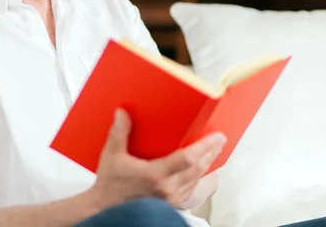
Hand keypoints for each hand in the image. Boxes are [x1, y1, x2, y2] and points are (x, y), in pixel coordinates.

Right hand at [89, 108, 226, 208]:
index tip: (216, 137)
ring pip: (196, 181)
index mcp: (155, 174)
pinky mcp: (169, 205)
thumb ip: (119, 133)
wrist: (106, 212)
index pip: (188, 158)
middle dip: (211, 153)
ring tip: (211, 154)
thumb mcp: (111, 157)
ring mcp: (170, 199)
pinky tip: (196, 173)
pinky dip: (196, 179)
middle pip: (198, 169)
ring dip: (206, 166)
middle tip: (219, 141)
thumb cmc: (109, 188)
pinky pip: (189, 191)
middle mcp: (167, 188)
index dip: (205, 146)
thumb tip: (122, 113)